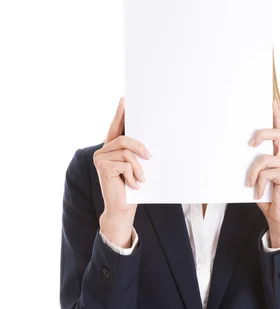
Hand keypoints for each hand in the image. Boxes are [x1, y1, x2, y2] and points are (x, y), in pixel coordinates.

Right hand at [93, 98, 150, 246]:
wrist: (122, 209)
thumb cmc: (131, 189)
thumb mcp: (136, 167)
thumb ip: (136, 154)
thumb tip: (147, 142)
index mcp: (110, 149)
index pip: (115, 128)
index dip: (119, 114)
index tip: (124, 100)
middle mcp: (102, 151)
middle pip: (124, 139)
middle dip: (140, 147)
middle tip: (151, 157)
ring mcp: (100, 158)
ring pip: (126, 151)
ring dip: (138, 167)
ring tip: (141, 180)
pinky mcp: (102, 166)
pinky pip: (125, 163)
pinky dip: (133, 174)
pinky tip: (133, 185)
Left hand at [246, 99, 279, 246]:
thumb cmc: (268, 195)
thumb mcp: (258, 176)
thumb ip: (254, 163)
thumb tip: (240, 151)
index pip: (279, 129)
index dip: (276, 115)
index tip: (270, 101)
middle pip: (277, 133)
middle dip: (262, 134)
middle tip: (249, 144)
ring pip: (264, 157)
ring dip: (252, 173)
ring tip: (248, 184)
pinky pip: (264, 173)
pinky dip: (257, 184)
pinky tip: (257, 193)